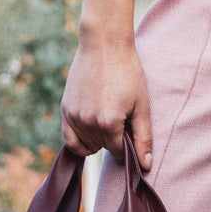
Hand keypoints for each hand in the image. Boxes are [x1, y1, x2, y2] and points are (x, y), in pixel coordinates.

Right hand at [60, 34, 152, 168]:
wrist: (104, 45)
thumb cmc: (128, 73)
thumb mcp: (141, 105)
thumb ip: (142, 138)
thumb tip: (145, 166)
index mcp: (109, 123)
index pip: (118, 152)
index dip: (127, 146)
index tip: (130, 133)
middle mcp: (88, 122)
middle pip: (102, 148)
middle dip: (113, 140)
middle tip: (121, 119)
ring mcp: (74, 116)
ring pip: (86, 146)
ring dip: (97, 140)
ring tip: (107, 119)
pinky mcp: (65, 109)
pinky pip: (69, 139)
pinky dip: (80, 142)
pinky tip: (91, 131)